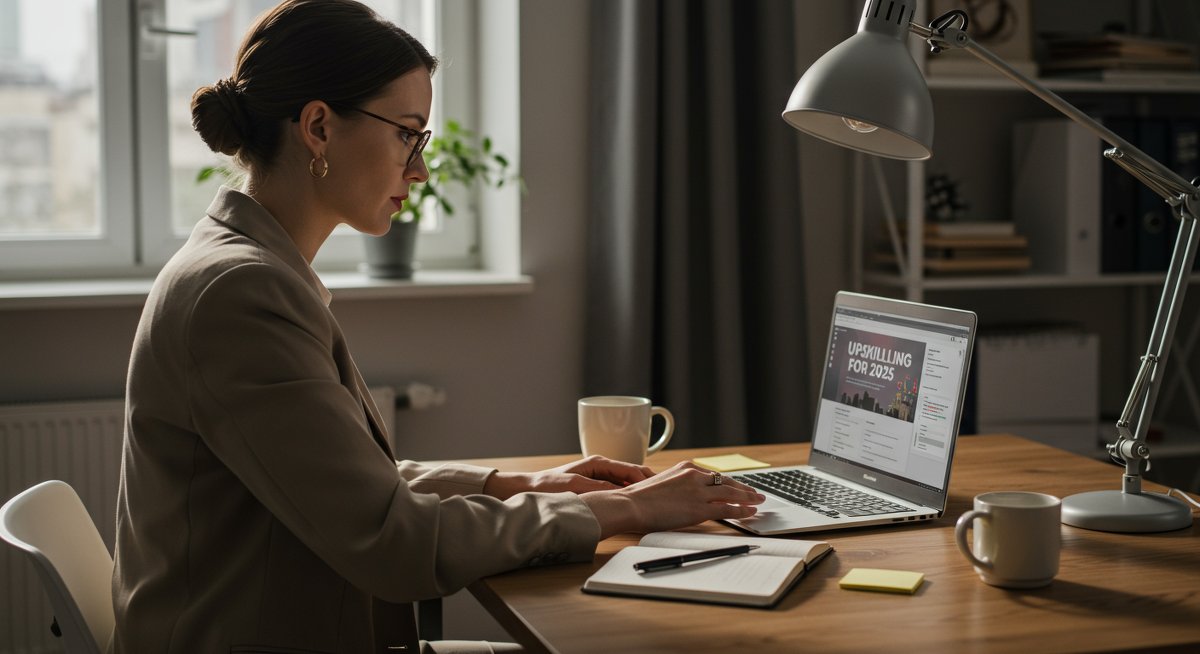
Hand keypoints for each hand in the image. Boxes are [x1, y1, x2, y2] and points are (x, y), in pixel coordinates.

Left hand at [483, 455, 654, 499]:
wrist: (531, 489)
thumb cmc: (550, 485)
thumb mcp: (575, 486)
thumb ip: (598, 487)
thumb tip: (620, 491)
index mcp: (598, 463)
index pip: (630, 468)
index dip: (646, 478)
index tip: (661, 486)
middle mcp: (601, 467)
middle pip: (631, 473)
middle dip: (648, 481)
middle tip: (667, 492)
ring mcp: (599, 476)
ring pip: (626, 482)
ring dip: (639, 489)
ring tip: (657, 499)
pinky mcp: (595, 486)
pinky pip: (618, 489)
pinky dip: (628, 494)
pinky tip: (636, 504)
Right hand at [580, 462, 765, 538]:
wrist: (630, 504)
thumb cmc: (638, 498)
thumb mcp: (661, 484)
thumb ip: (677, 487)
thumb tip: (684, 497)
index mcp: (685, 468)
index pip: (713, 475)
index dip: (729, 482)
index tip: (737, 486)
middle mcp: (695, 475)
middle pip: (726, 482)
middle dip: (744, 488)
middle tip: (756, 493)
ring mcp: (699, 492)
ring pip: (731, 493)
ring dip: (748, 498)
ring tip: (759, 501)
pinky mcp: (700, 508)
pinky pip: (727, 509)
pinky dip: (741, 510)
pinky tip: (750, 512)